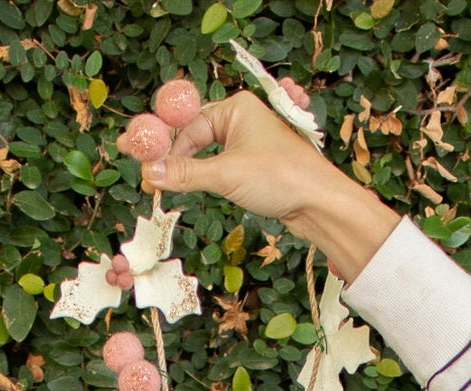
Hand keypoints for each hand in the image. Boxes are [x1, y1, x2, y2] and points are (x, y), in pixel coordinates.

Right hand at [141, 91, 398, 282]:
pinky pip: (225, 166)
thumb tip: (150, 172)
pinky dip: (210, 177)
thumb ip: (185, 174)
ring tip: (171, 184)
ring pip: (211, 153)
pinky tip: (199, 188)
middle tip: (154, 177)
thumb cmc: (280, 177)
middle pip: (198, 136)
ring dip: (193, 170)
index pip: (191, 126)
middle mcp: (245, 118)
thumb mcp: (226, 175)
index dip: (169, 150)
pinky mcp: (259, 164)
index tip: (150, 171)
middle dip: (178, 158)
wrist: (320, 202)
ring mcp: (253, 141)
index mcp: (238, 107)